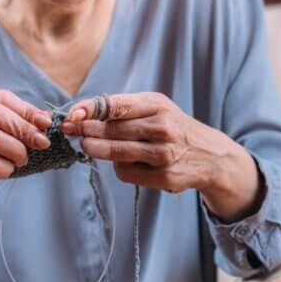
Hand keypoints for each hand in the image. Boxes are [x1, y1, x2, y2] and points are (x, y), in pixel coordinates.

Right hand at [0, 90, 51, 254]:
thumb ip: (11, 122)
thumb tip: (45, 118)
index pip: (0, 98)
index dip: (26, 110)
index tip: (45, 123)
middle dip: (24, 128)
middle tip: (41, 143)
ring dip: (16, 150)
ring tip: (22, 160)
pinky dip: (5, 168)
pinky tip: (8, 171)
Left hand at [60, 92, 263, 220]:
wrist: (210, 156)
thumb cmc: (172, 127)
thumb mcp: (155, 108)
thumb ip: (123, 109)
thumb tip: (82, 114)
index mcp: (158, 105)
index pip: (117, 105)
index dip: (90, 109)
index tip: (72, 114)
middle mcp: (163, 127)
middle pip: (112, 130)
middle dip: (86, 131)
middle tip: (71, 131)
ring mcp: (164, 153)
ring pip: (116, 153)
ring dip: (96, 150)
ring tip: (87, 146)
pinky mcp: (164, 176)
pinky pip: (126, 173)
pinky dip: (118, 168)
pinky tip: (120, 163)